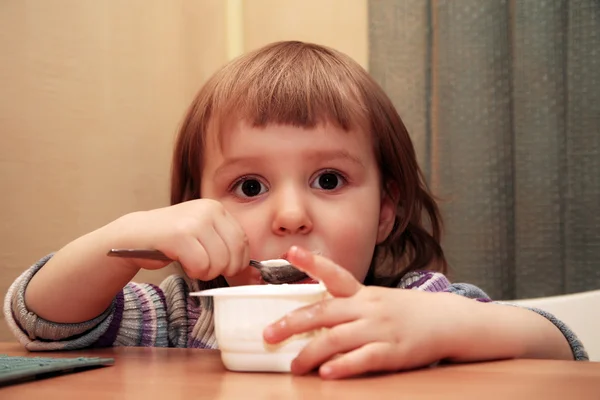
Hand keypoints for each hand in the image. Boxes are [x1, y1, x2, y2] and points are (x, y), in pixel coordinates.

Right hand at [113, 199, 249, 280]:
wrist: (135, 235)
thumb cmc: (173, 240)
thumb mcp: (204, 234)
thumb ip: (226, 243)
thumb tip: (252, 270)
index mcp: (218, 209)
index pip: (244, 242)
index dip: (238, 262)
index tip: (226, 268)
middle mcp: (208, 210)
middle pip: (235, 253)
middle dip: (223, 269)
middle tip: (206, 268)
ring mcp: (194, 221)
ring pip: (219, 261)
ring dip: (206, 271)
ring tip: (192, 263)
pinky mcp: (179, 235)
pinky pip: (201, 265)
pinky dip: (194, 271)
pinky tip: (183, 262)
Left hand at [263, 246, 468, 378]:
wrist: (448, 321)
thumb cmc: (406, 312)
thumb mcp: (377, 300)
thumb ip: (348, 305)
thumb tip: (312, 316)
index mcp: (363, 293)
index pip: (335, 273)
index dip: (312, 263)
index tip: (291, 252)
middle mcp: (368, 307)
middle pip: (324, 311)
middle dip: (293, 323)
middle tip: (269, 334)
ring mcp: (380, 328)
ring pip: (337, 338)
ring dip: (311, 352)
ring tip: (294, 365)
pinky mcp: (393, 351)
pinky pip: (364, 358)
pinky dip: (343, 365)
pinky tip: (327, 373)